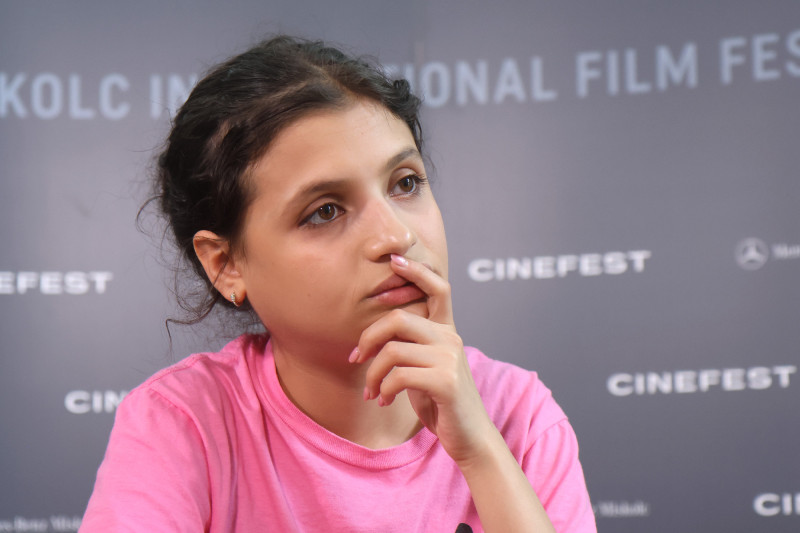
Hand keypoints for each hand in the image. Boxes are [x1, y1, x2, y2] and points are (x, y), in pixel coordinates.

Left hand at [350, 254, 494, 464]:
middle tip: (356, 359)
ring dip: (372, 374)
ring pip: (392, 351)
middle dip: (368, 338)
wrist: (469, 437)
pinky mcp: (446, 381)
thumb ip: (410, 347)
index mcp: (447, 330)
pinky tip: (384, 400)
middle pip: (399, 319)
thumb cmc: (441, 402)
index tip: (392, 261)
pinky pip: (399, 376)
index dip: (416, 271)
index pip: (439, 288)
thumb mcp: (425, 368)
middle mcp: (451, 338)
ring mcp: (450, 358)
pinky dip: (384, 389)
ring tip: (371, 391)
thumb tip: (374, 337)